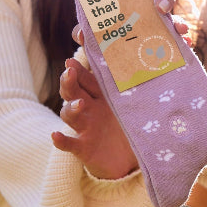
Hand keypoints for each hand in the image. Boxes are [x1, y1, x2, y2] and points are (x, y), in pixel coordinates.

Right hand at [51, 54, 137, 178]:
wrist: (131, 161)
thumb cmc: (132, 127)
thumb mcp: (135, 106)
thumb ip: (136, 87)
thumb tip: (151, 60)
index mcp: (102, 95)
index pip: (88, 76)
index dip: (81, 64)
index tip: (77, 46)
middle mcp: (90, 109)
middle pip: (73, 91)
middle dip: (70, 80)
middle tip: (70, 70)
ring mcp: (85, 128)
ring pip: (69, 114)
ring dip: (71, 108)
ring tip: (79, 104)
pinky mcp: (83, 148)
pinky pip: (69, 144)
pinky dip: (61, 140)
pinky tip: (56, 135)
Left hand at [68, 0, 189, 60]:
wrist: (110, 53)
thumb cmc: (104, 31)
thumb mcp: (94, 29)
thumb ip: (86, 29)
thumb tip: (81, 34)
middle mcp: (150, 3)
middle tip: (160, 7)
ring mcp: (160, 20)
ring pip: (174, 14)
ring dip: (178, 19)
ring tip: (177, 28)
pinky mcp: (166, 36)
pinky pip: (178, 35)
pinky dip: (183, 38)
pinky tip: (185, 42)